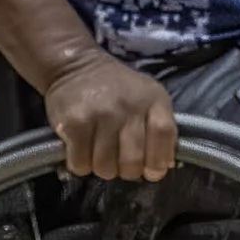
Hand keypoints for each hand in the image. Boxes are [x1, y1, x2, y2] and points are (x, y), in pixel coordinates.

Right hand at [45, 49, 177, 181]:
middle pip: (134, 158)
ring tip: (101, 157)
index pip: (164, 134)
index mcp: (154, 99)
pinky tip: (82, 152)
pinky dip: (81, 165)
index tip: (153, 172)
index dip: (160, 158)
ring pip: (106, 166)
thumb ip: (159, 126)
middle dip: (129, 172)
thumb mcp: (148, 96)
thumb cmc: (117, 87)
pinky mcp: (74, 124)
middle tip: (122, 167)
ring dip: (104, 170)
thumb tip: (165, 166)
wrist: (75, 66)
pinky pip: (81, 163)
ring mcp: (101, 115)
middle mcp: (129, 107)